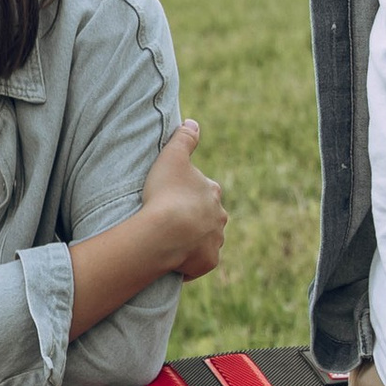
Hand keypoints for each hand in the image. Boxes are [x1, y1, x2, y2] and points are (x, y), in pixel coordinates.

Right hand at [139, 119, 227, 280]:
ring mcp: (215, 241)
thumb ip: (184, 138)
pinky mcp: (207, 263)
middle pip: (208, 216)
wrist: (165, 233)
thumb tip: (193, 122)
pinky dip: (190, 262)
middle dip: (195, 217)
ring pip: (206, 239)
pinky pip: (199, 263)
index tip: (173, 196)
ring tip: (171, 241)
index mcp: (213, 191)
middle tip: (170, 219)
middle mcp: (220, 217)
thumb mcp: (172, 156)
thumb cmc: (167, 193)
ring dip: (193, 240)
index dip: (189, 192)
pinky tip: (174, 261)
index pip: (206, 189)